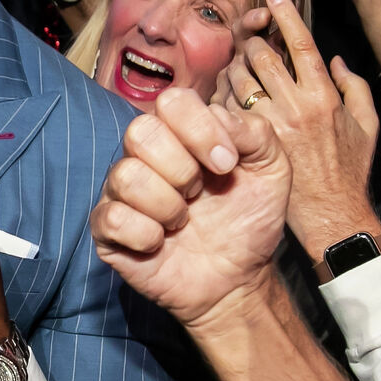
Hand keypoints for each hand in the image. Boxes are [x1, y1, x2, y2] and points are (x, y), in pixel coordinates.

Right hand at [92, 89, 290, 327]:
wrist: (239, 279)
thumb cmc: (249, 220)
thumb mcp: (272, 171)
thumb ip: (255, 133)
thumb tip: (220, 119)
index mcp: (181, 133)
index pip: (172, 101)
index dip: (201, 130)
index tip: (227, 165)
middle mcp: (145, 155)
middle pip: (140, 131)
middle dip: (181, 169)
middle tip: (199, 194)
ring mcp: (122, 192)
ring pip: (125, 176)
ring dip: (167, 205)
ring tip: (183, 221)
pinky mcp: (108, 230)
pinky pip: (111, 218)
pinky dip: (145, 234)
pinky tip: (161, 243)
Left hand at [223, 0, 380, 256]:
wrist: (330, 215)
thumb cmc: (348, 171)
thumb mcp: (366, 125)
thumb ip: (355, 87)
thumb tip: (336, 60)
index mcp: (324, 96)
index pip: (300, 44)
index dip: (285, 15)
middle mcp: (295, 106)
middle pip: (261, 55)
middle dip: (252, 41)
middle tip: (251, 41)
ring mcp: (270, 125)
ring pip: (239, 78)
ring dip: (236, 66)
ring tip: (240, 68)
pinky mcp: (251, 143)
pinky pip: (228, 108)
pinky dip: (226, 97)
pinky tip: (231, 98)